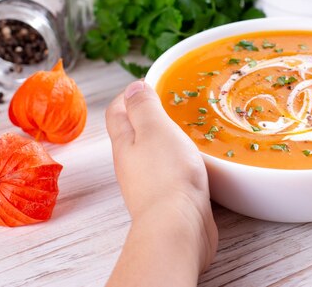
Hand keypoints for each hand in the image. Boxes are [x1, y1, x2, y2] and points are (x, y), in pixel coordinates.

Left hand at [105, 81, 217, 273]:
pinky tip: (194, 160)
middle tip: (170, 103)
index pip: (117, 112)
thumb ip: (143, 106)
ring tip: (186, 128)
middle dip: (147, 116)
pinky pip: (169, 172)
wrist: (178, 226)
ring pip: (152, 153)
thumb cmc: (167, 176)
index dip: (129, 95)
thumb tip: (133, 88)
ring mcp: (149, 183)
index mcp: (124, 143)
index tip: (148, 84)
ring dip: (164, 139)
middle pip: (133, 133)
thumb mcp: (155, 129)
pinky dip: (178, 160)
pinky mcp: (169, 199)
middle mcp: (132, 164)